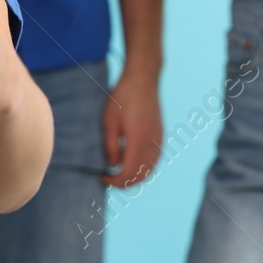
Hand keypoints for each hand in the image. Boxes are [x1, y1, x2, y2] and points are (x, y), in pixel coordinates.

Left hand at [101, 68, 162, 187]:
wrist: (142, 79)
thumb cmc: (122, 98)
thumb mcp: (109, 122)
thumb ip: (111, 146)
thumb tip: (112, 166)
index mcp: (139, 141)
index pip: (129, 173)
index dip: (115, 181)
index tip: (102, 178)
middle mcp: (152, 143)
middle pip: (141, 175)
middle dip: (125, 182)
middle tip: (109, 180)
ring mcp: (158, 139)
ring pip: (150, 169)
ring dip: (135, 176)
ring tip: (118, 173)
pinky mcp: (160, 135)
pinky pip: (154, 159)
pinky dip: (143, 167)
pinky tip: (130, 162)